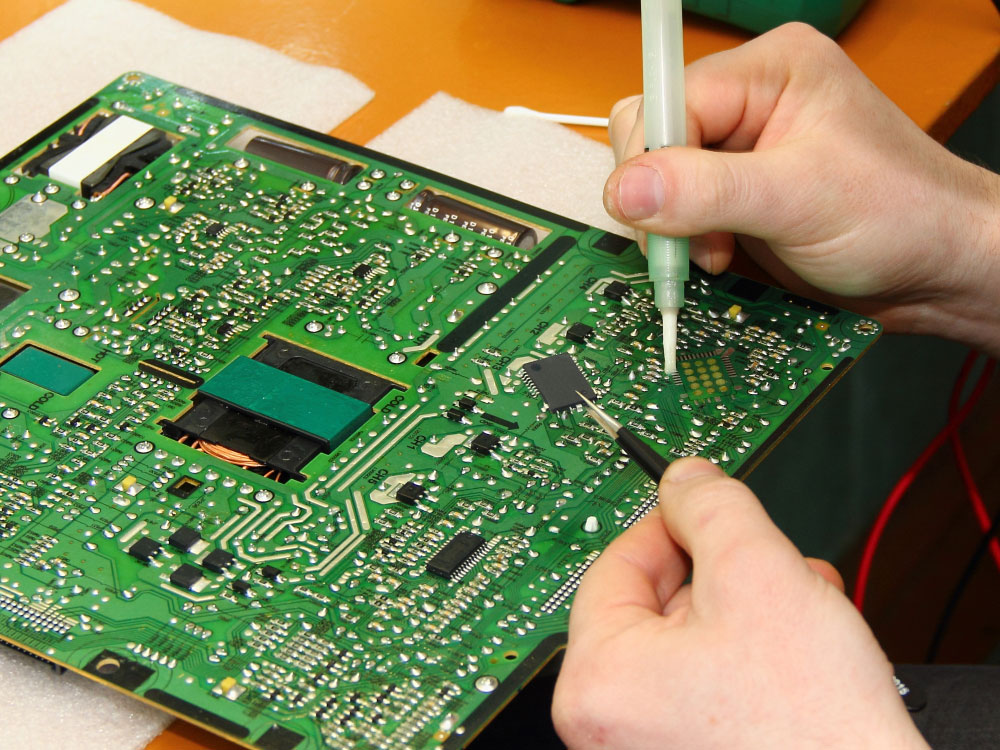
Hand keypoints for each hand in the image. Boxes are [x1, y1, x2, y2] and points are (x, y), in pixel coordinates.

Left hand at [551, 457, 927, 748]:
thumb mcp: (761, 577)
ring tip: (805, 614)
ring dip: (748, 614)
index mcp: (599, 681)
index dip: (671, 524)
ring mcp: (647, 747)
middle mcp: (608, 725)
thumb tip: (685, 479)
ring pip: (691, 645)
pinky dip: (749, 660)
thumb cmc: (814, 734)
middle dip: (724, 576)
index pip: (617, 565)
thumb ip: (713, 509)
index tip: (704, 508)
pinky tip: (799, 656)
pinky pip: (705, 687)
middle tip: (772, 567)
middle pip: (658, 606)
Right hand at [605, 23, 999, 356]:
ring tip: (715, 255)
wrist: (934, 270)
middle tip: (692, 245)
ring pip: (656, 176)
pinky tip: (716, 257)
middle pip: (653, 135)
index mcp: (771, 71)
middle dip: (660, 199)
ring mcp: (739, 149)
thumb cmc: (901, 215)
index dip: (654, 161)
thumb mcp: (800, 198)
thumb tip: (626, 189)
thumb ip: (707, 191)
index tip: (656, 219)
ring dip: (670, 226)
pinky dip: (682, 241)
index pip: (672, 101)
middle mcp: (749, 101)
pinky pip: (675, 208)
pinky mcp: (733, 192)